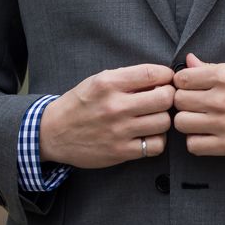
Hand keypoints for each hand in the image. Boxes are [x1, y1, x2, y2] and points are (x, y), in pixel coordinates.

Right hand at [37, 64, 175, 168]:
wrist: (55, 133)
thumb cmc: (80, 104)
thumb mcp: (97, 81)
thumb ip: (126, 78)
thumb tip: (159, 76)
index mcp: (109, 83)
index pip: (152, 73)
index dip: (166, 75)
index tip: (165, 80)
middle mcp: (115, 106)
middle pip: (164, 98)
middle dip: (169, 97)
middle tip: (162, 100)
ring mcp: (119, 130)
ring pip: (164, 122)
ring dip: (164, 119)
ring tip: (154, 118)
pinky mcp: (121, 151)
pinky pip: (155, 146)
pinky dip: (157, 140)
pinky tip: (148, 135)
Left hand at [171, 53, 224, 156]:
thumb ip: (213, 68)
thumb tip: (189, 61)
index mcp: (224, 76)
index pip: (181, 78)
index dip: (182, 84)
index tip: (190, 89)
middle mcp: (221, 99)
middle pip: (178, 100)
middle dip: (184, 102)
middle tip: (195, 106)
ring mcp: (224, 123)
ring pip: (181, 123)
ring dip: (187, 123)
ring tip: (199, 121)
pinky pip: (194, 146)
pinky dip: (196, 142)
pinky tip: (206, 136)